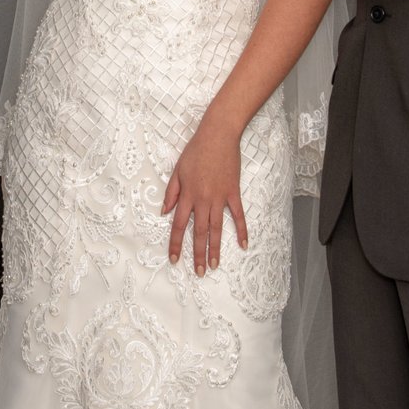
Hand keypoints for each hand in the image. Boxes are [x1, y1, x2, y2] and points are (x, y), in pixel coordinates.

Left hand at [162, 117, 245, 275]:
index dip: (176, 244)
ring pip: (216, 229)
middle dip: (197, 254)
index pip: (179, 225)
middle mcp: (203, 200)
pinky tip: (243, 245)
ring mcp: (220, 198)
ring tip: (214, 266)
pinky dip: (241, 231)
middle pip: (198, 232)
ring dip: (215, 249)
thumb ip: (171, 193)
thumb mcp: (177, 170)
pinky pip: (238, 216)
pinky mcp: (233, 193)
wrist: (218, 135)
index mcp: (187, 195)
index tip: (174, 260)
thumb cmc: (196, 151)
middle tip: (199, 273)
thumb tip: (164, 212)